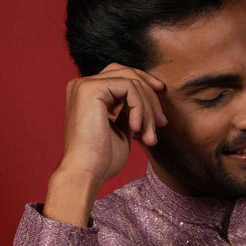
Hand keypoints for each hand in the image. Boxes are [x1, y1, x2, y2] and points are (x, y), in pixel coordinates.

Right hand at [44, 63, 166, 224]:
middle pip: (128, 73)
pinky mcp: (90, 89)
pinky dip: (139, 108)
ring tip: (149, 135)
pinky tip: (136, 129)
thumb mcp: (121, 130)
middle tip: (162, 123)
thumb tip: (147, 101)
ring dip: (147, 109)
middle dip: (150, 95)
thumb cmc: (102, 159)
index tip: (160, 112)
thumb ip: (128, 111)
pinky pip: (129, 87)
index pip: (121, 77)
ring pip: (132, 81)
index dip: (145, 88)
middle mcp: (82, 84)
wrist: (86, 173)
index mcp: (87, 94)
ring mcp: (84, 84)